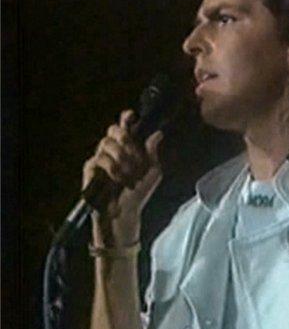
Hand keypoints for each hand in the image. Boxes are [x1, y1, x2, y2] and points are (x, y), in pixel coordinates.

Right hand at [83, 110, 163, 248]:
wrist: (124, 212)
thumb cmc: (139, 192)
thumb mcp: (153, 172)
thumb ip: (154, 153)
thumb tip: (158, 133)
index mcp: (128, 147)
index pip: (125, 126)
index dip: (126, 118)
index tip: (132, 116)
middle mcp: (113, 149)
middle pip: (113, 129)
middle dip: (125, 138)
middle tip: (135, 152)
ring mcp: (100, 157)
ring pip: (107, 143)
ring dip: (123, 158)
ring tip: (130, 174)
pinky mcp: (90, 167)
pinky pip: (101, 159)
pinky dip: (113, 169)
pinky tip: (119, 180)